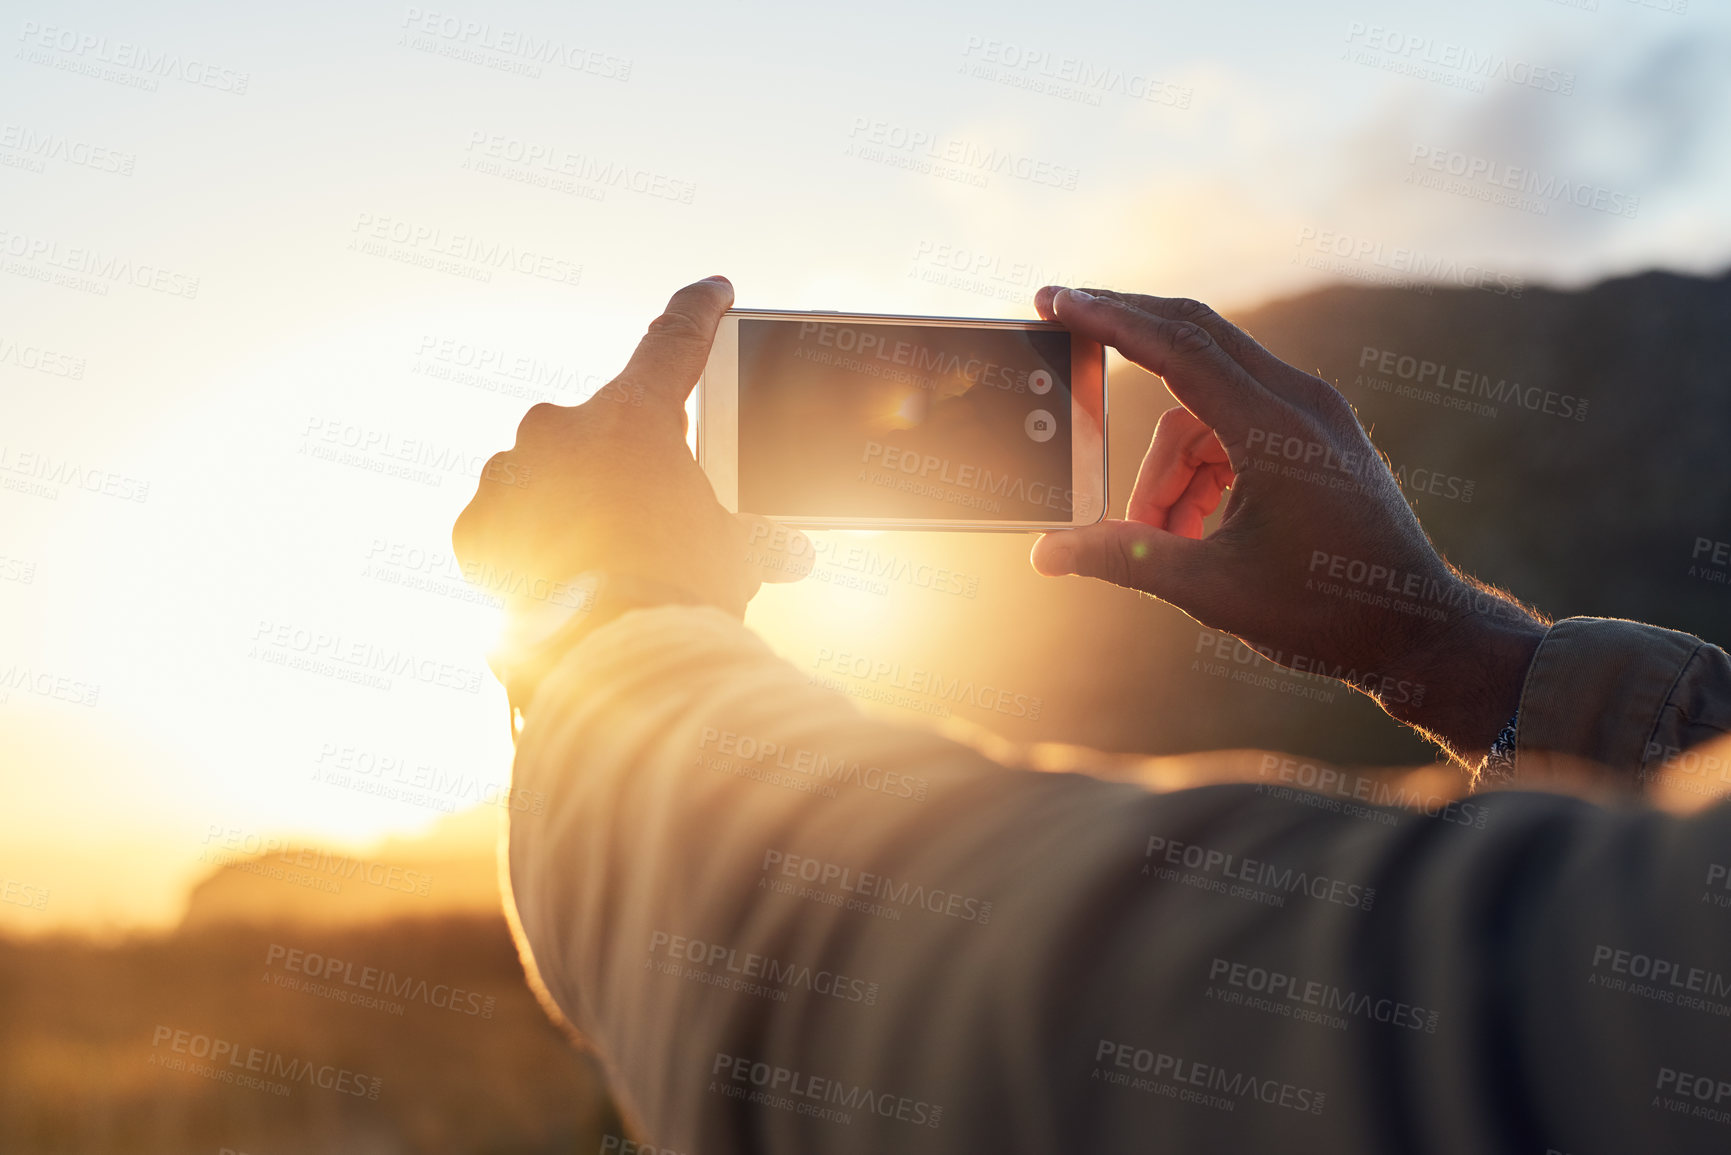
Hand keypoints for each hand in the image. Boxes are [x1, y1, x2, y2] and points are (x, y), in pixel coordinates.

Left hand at [452, 276, 759, 620]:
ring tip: (607, 556)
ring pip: (549, 469)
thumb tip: (793, 552)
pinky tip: (564, 576)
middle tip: (656, 503)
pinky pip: (509, 518)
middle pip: (606, 422)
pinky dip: (534, 538)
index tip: (712, 291)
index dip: (699, 310)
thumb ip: (760, 542)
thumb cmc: (679, 593)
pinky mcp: (477, 526)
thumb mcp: (735, 559)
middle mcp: (562, 428)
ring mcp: (511, 474)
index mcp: (634, 415)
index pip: (674, 339)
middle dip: (632, 457)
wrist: (606, 661)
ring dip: (577, 498)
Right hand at [1030, 287, 1546, 764]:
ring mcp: (1311, 413)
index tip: (1053, 298)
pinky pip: (1231, 427)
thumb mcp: (1212, 590)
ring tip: (1163, 540)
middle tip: (1060, 322)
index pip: (1177, 347)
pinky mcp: (1313, 433)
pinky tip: (1195, 532)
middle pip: (1191, 336)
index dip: (1108, 319)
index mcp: (1276, 429)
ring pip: (1201, 406)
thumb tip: (1046, 553)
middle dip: (1122, 334)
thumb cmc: (1327, 615)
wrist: (1419, 632)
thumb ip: (1123, 559)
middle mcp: (1299, 402)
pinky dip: (1199, 470)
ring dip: (1166, 465)